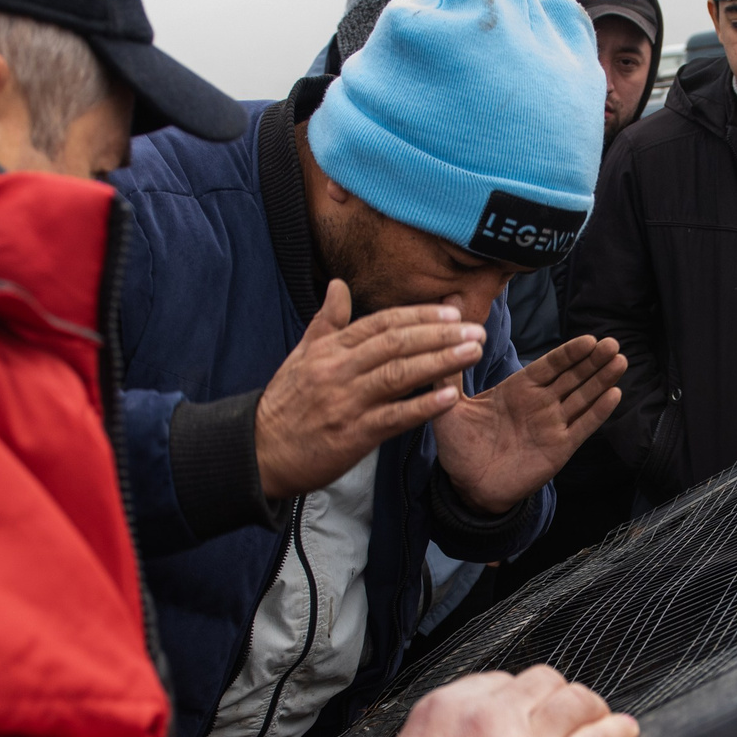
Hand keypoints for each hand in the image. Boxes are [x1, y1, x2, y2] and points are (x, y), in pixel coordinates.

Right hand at [257, 280, 484, 501]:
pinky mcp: (353, 435)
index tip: (451, 314)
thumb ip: (327, 320)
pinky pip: (394, 417)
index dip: (419, 316)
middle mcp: (339, 370)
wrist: (261, 451)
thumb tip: (338, 285)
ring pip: (400, 374)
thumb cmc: (285, 403)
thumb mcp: (301, 355)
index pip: (381, 323)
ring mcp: (347, 402)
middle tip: (475, 330)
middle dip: (439, 335)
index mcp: (330, 349)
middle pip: (396, 343)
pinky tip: (450, 397)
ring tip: (473, 353)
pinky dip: (423, 406)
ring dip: (440, 362)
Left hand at [433, 333, 626, 514]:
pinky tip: (614, 394)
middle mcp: (539, 404)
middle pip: (572, 377)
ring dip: (602, 380)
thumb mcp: (449, 407)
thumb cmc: (459, 447)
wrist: (468, 487)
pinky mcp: (559, 449)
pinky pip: (583, 427)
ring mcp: (552, 425)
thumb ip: (450, 374)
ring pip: (582, 397)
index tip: (588, 339)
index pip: (549, 365)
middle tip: (612, 343)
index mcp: (518, 389)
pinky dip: (598, 412)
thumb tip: (450, 344)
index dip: (569, 353)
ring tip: (620, 361)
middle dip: (592, 361)